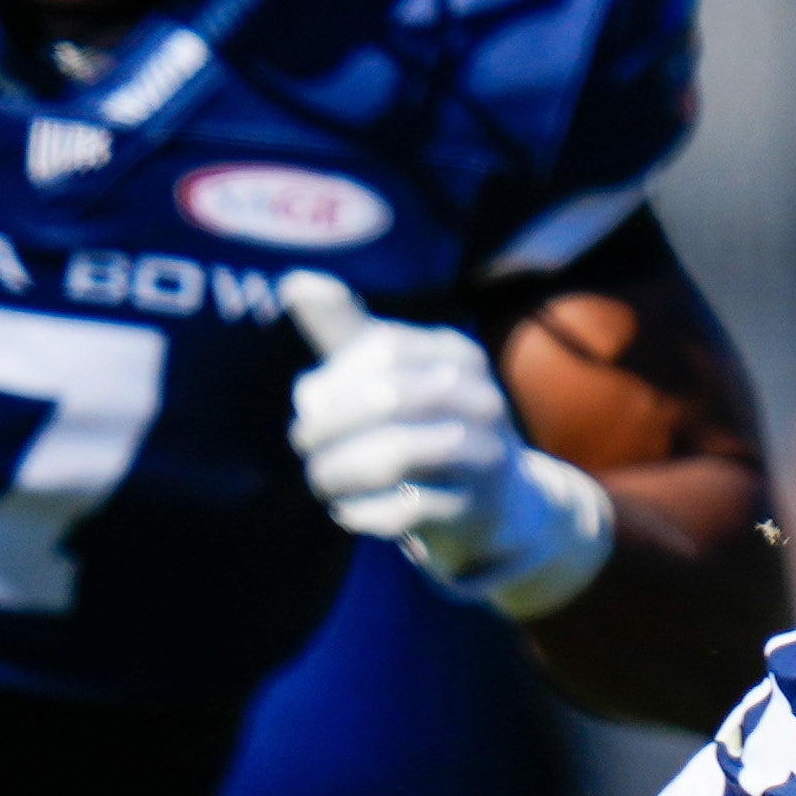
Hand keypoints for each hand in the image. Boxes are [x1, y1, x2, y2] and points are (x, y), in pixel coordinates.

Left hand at [280, 273, 613, 617]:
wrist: (500, 504)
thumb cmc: (427, 427)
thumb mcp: (392, 373)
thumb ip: (346, 332)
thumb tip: (295, 283)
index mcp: (458, 355)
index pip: (385, 349)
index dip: (335, 377)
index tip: (308, 403)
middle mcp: (481, 400)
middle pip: (388, 399)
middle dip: (329, 426)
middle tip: (303, 445)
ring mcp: (484, 457)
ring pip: (395, 456)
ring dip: (339, 471)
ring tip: (319, 481)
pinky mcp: (475, 511)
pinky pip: (404, 510)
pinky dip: (362, 512)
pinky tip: (346, 511)